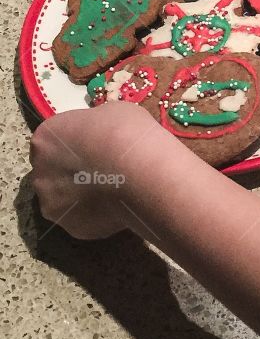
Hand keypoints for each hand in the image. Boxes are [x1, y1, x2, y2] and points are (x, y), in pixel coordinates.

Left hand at [30, 102, 165, 239]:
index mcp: (46, 137)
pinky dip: (94, 214)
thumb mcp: (112, 113)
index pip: (53, 138)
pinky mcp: (68, 225)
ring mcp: (51, 201)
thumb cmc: (125, 133)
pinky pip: (80, 217)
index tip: (94, 145)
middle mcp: (39, 170)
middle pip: (52, 169)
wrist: (141, 172)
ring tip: (112, 190)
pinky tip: (116, 205)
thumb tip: (99, 135)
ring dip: (81, 194)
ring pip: (63, 197)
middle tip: (102, 168)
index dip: (74, 142)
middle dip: (72, 170)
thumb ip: (95, 127)